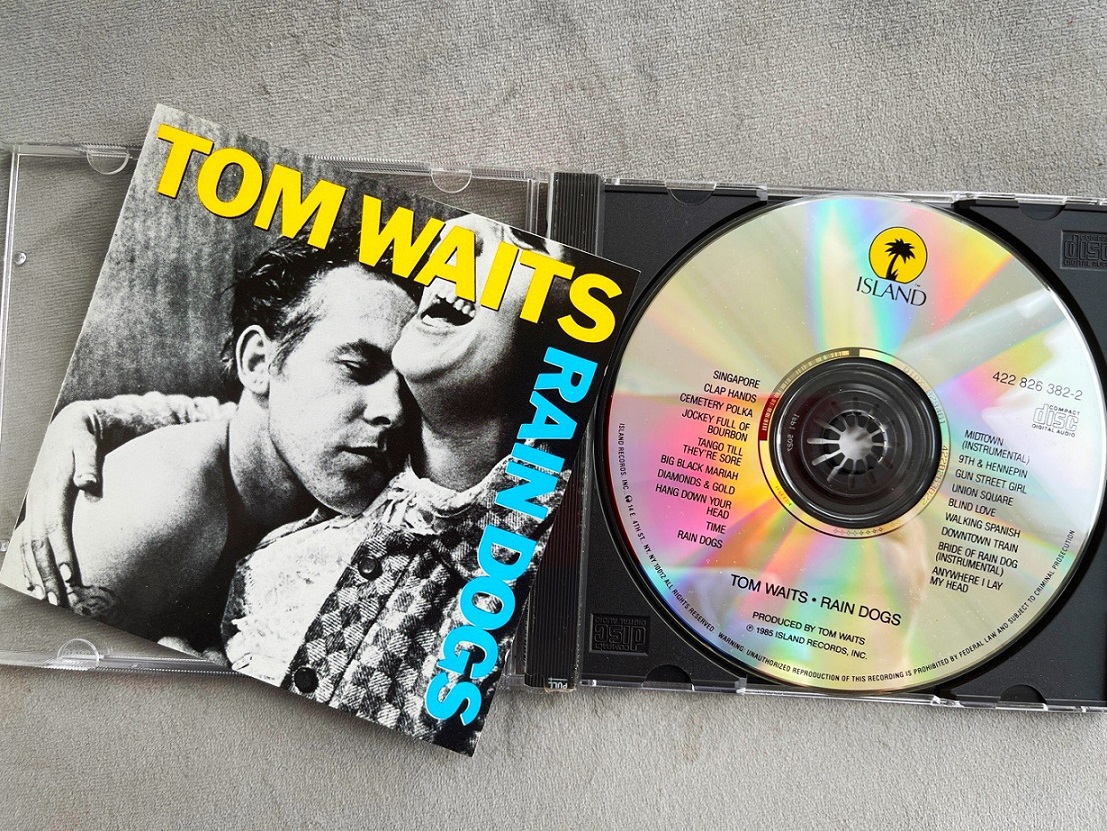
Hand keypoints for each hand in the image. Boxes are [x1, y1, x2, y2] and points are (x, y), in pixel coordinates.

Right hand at [19, 401, 104, 606]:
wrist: (66, 429)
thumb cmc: (82, 440)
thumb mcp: (87, 445)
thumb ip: (88, 463)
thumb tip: (88, 484)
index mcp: (50, 488)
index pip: (54, 527)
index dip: (61, 553)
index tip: (72, 577)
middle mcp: (37, 501)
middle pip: (38, 546)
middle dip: (48, 576)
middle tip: (61, 603)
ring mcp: (32, 508)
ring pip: (29, 549)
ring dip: (39, 576)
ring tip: (52, 602)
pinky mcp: (34, 512)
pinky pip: (27, 545)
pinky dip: (31, 566)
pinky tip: (38, 586)